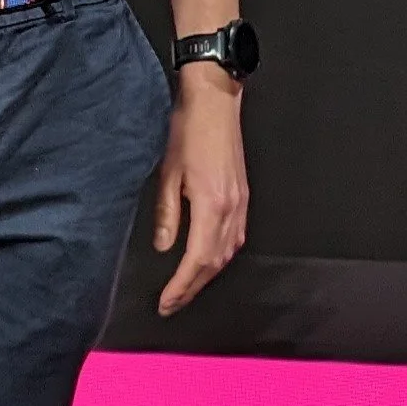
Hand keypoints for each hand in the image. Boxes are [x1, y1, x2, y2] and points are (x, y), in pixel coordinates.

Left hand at [152, 61, 247, 314]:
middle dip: (192, 288)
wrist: (214, 101)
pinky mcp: (243, 195)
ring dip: (207, 275)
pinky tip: (208, 260)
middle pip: (215, 263)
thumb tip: (163, 246)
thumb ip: (167, 213)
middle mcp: (231, 209)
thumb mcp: (167, 171)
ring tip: (185, 288)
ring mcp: (241, 203)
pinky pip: (236, 237)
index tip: (166, 303)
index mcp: (211, 204)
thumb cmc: (187, 129)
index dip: (181, 286)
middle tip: (171, 304)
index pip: (197, 260)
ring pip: (228, 253)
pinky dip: (221, 256)